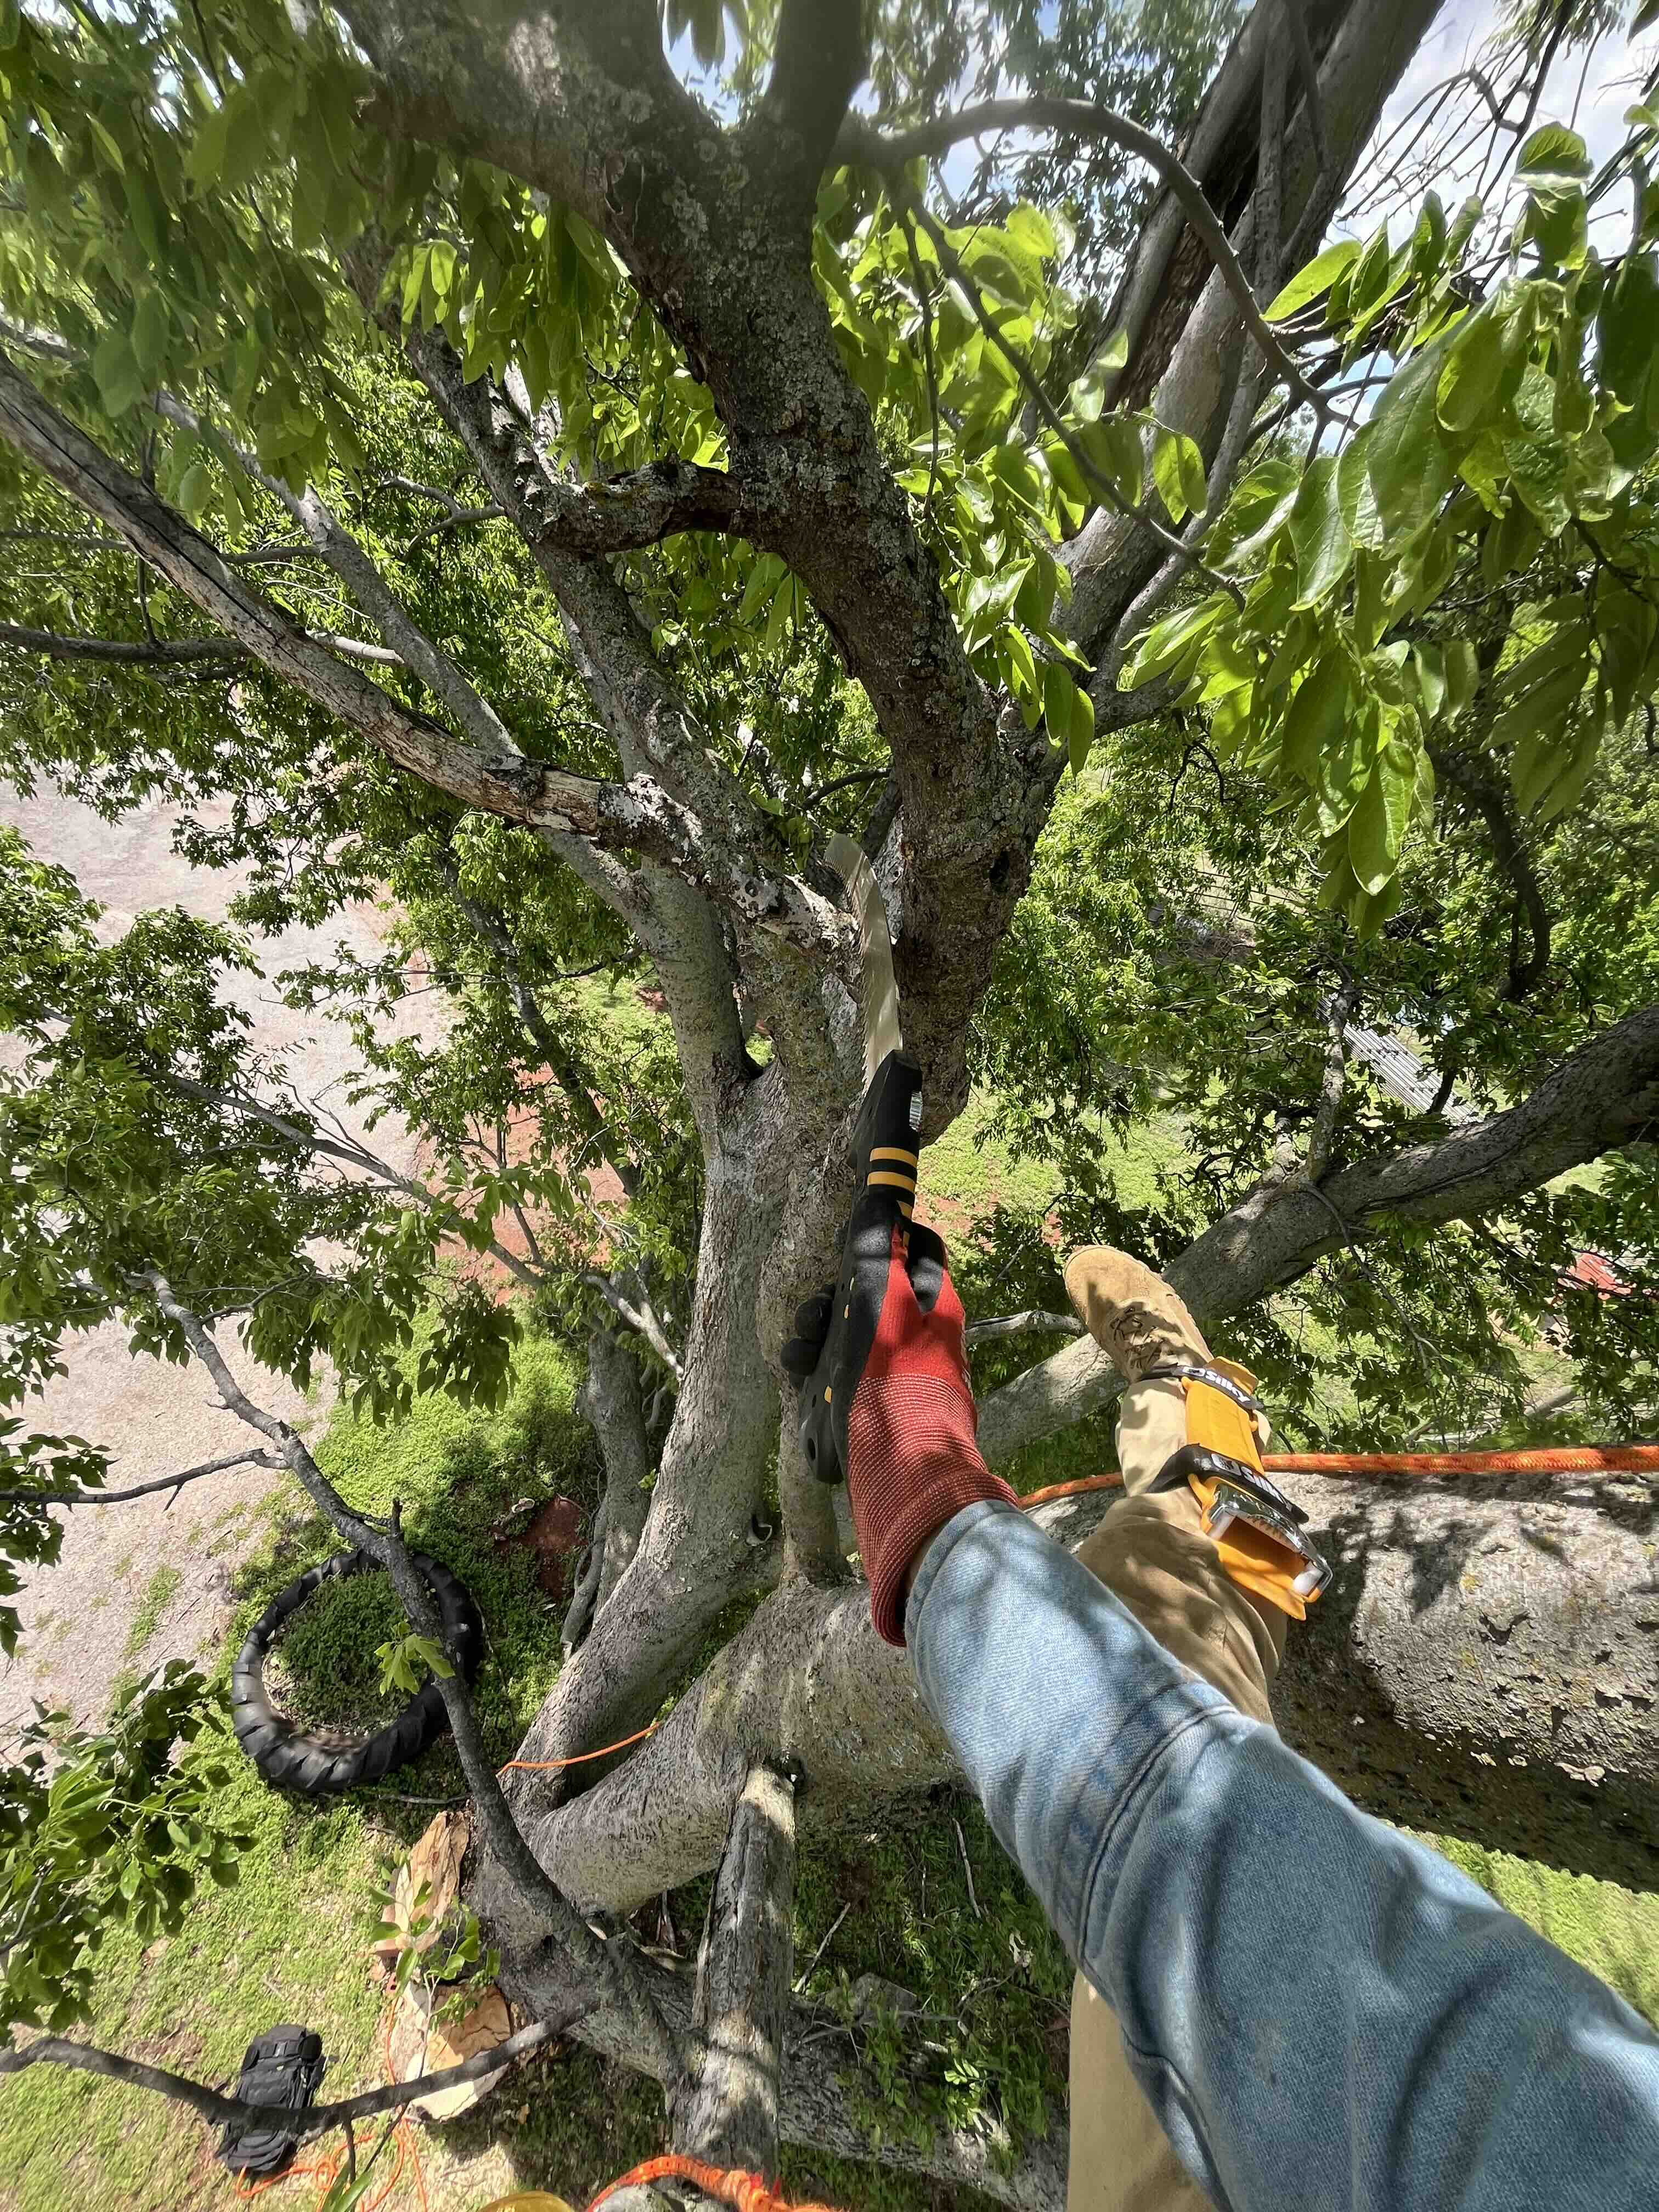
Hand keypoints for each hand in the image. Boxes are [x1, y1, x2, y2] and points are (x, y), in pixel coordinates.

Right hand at [784, 1213, 1013, 1645]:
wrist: (901, 1476)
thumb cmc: (894, 1378)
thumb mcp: (879, 1293)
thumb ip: (876, 1242)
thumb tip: (881, 1192)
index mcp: (933, 1306)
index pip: (918, 1245)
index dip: (886, 1233)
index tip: (852, 1235)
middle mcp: (920, 1339)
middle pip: (871, 1292)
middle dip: (833, 1296)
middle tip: (817, 1312)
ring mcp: (894, 1379)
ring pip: (846, 1337)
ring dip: (816, 1337)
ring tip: (802, 1351)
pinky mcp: (869, 1414)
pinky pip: (836, 1381)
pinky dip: (816, 1379)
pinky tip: (803, 1386)